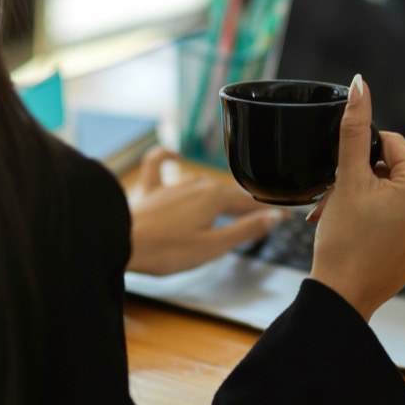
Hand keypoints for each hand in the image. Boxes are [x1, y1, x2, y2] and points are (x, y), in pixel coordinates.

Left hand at [126, 147, 284, 274]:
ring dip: (218, 193)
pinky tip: (173, 153)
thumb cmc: (166, 250)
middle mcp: (197, 184)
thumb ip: (245, 230)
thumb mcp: (213, 247)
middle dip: (244, 205)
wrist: (122, 243)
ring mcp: (173, 184)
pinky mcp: (151, 189)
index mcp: (215, 197)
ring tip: (230, 204)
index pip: (249, 203)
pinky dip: (167, 157)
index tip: (282, 218)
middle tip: (259, 218)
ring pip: (203, 183)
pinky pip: (159, 164)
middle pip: (228, 193)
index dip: (266, 212)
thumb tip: (272, 218)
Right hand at [308, 75, 404, 320]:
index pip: (391, 145)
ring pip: (393, 192)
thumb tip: (360, 87)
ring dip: (366, 198)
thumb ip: (355, 128)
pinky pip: (400, 216)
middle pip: (392, 169)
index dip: (362, 157)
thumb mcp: (347, 178)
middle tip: (340, 201)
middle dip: (362, 179)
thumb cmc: (346, 244)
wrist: (342, 297)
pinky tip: (360, 233)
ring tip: (346, 218)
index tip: (346, 180)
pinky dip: (377, 218)